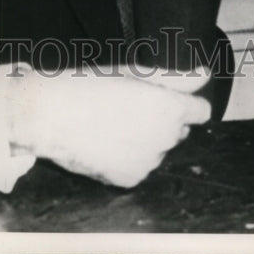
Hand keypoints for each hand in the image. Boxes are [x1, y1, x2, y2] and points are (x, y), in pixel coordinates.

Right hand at [8, 66, 210, 188]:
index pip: (200, 111)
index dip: (183, 102)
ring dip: (144, 139)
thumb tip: (204, 74)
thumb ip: (175, 77)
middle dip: (161, 119)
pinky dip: (126, 158)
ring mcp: (148, 163)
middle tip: (127, 105)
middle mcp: (165, 139)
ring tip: (110, 122)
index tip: (162, 98)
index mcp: (169, 108)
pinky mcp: (130, 180)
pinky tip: (104, 142)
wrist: (49, 115)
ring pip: (157, 148)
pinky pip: (138, 167)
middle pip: (177, 129)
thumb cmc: (88, 85)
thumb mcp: (132, 73)